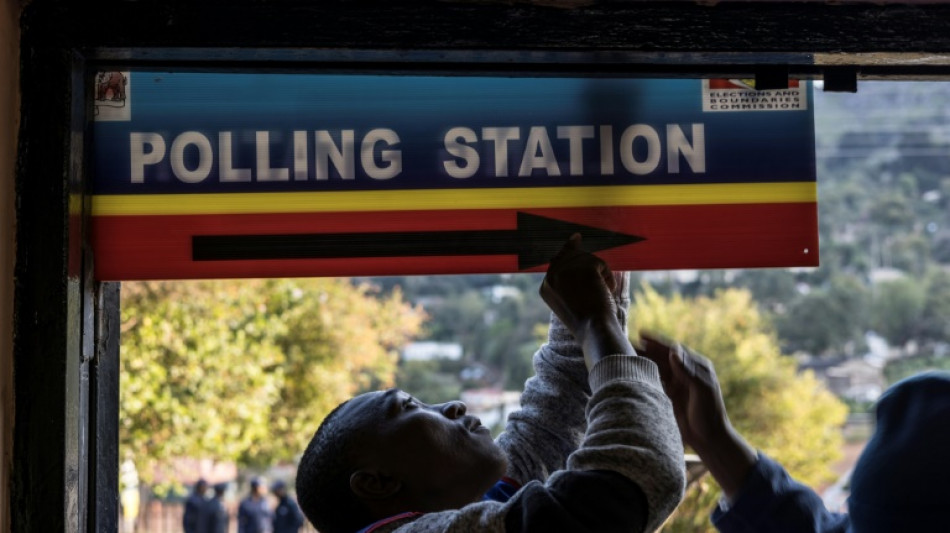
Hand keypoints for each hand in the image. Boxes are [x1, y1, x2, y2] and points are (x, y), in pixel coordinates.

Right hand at [540, 234, 634, 367]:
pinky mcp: (584, 267)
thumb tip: (575, 237)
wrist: (594, 329)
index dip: (573, 259)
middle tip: (595, 290)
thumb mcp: (571, 297)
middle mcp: (552, 275)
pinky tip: (605, 292)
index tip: (578, 245)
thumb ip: (568, 274)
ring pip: (587, 258)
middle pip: (572, 255)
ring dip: (599, 275)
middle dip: (588, 267)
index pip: (558, 261)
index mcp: (546, 286)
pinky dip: (608, 278)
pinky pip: (600, 264)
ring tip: (599, 295)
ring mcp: (567, 270)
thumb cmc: (587, 319)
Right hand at [638, 332, 756, 499]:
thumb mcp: (702, 390)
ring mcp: (677, 384)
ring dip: (643, 361)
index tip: (642, 335)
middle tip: (628, 343)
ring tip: (626, 355)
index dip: (658, 342)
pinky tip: (632, 373)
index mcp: (697, 366)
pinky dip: (644, 375)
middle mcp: (686, 372)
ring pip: (657, 367)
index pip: (674, 350)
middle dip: (647, 349)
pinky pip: (655, 381)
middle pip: (663, 356)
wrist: (709, 439)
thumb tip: (673, 352)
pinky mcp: (669, 395)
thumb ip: (688, 371)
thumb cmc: (710, 413)